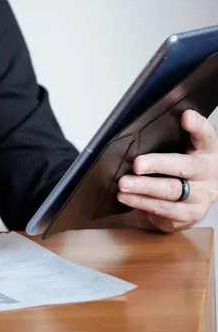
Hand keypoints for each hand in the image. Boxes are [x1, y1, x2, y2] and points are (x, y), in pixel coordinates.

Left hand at [117, 110, 217, 232]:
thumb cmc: (176, 171)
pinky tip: (127, 197)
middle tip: (137, 164)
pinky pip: (163, 209)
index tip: (185, 117)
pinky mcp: (191, 214)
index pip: (206, 135)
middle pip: (185, 166)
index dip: (197, 126)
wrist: (183, 204)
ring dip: (143, 187)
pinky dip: (141, 202)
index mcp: (208, 151)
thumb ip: (164, 142)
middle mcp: (210, 173)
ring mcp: (203, 196)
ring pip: (171, 190)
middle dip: (158, 164)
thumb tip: (134, 136)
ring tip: (124, 184)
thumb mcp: (176, 152)